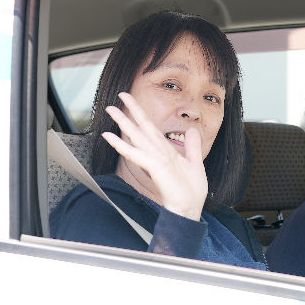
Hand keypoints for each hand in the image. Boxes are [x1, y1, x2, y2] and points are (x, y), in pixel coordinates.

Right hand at [102, 92, 207, 220]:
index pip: (150, 127)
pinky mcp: (154, 167)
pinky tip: (110, 136)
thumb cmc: (190, 190)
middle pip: (140, 127)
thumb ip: (191, 145)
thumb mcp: (194, 162)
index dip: (140, 112)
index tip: (130, 98)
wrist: (190, 207)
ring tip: (110, 109)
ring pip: (136, 136)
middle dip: (129, 111)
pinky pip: (136, 153)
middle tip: (117, 97)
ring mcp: (154, 159)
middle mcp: (157, 152)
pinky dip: (122, 145)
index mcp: (165, 150)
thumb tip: (191, 130)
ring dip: (122, 123)